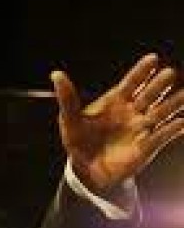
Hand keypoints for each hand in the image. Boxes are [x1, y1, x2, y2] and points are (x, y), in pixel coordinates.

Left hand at [51, 53, 183, 192]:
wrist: (86, 169)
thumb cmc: (79, 140)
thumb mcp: (70, 119)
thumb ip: (68, 98)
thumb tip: (56, 75)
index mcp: (115, 102)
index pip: (131, 83)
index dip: (141, 72)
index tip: (152, 58)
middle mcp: (132, 112)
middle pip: (148, 95)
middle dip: (158, 86)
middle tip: (169, 73)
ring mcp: (141, 129)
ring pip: (159, 114)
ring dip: (172, 105)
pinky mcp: (146, 147)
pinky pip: (160, 137)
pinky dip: (171, 130)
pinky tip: (181, 122)